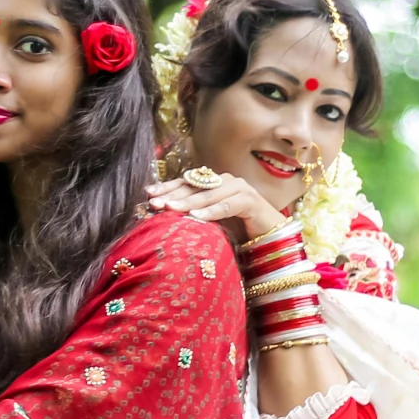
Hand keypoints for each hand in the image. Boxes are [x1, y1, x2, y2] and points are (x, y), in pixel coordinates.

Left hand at [146, 170, 288, 242]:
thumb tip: (163, 217)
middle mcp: (225, 181)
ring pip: (209, 194)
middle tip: (153, 202)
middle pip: (194, 186)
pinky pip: (228, 205)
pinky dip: (212, 211)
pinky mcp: (251, 200)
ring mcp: (239, 188)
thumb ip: (193, 216)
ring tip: (170, 208)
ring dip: (188, 202)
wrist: (270, 237)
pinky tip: (196, 217)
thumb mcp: (210, 223)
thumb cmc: (238, 231)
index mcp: (214, 184)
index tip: (148, 194)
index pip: (187, 183)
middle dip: (172, 194)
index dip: (167, 187)